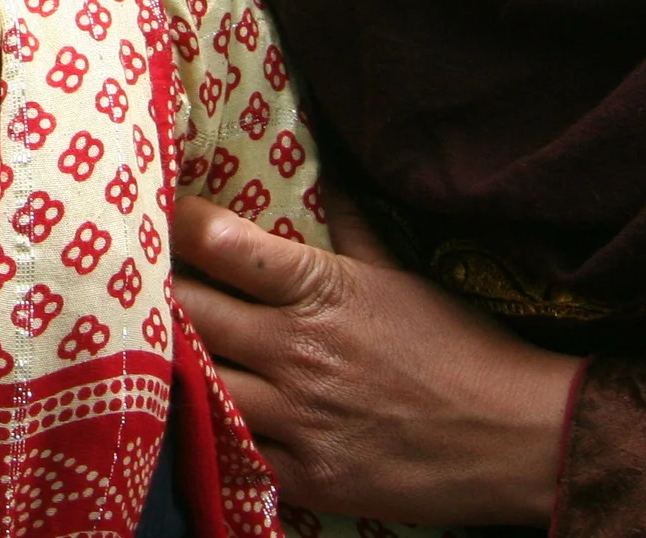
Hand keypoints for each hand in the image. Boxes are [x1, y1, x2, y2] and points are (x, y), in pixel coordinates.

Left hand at [172, 194, 584, 526]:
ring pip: (199, 385)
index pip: (224, 245)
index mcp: (323, 289)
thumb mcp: (403, 276)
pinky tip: (193, 417)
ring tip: (141, 351)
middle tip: (123, 282)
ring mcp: (301, 417)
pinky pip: (235, 452)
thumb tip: (327, 170)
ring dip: (171, 366)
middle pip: (192, 315)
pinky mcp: (310, 476)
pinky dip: (212, 434)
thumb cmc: (462, 347)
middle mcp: (301, 350)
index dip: (176, 225)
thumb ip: (353, 227)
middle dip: (153, 297)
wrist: (523, 438)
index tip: (146, 208)